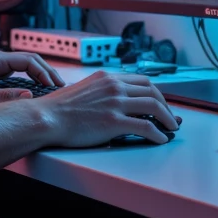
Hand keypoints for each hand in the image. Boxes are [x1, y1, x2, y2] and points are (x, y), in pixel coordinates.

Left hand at [0, 50, 63, 110]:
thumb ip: (5, 98)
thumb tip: (29, 98)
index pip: (29, 61)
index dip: (45, 73)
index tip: (55, 85)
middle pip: (29, 61)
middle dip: (46, 72)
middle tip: (59, 86)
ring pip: (23, 66)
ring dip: (38, 75)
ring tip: (51, 87)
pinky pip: (15, 73)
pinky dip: (28, 79)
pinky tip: (33, 90)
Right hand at [39, 71, 179, 147]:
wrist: (46, 117)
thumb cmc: (58, 109)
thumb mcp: (83, 90)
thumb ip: (101, 92)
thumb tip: (113, 103)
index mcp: (107, 78)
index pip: (141, 81)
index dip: (155, 93)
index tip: (160, 103)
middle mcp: (114, 86)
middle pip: (152, 91)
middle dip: (165, 105)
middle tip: (170, 116)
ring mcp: (115, 103)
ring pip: (153, 106)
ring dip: (167, 118)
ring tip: (171, 128)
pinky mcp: (114, 121)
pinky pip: (145, 126)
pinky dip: (158, 133)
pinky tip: (160, 139)